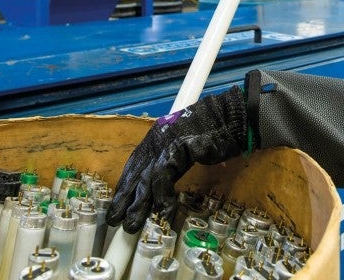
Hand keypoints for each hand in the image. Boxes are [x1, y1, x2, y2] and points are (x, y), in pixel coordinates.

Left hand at [106, 86, 246, 232]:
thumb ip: (173, 162)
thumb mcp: (184, 148)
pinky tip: (164, 212)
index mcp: (157, 135)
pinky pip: (165, 177)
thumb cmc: (211, 134)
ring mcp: (167, 142)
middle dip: (124, 197)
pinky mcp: (179, 148)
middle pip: (136, 171)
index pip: (135, 162)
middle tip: (114, 218)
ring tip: (132, 224)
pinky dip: (163, 197)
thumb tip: (163, 186)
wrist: (229, 119)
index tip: (118, 201)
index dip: (125, 183)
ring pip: (146, 177)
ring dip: (139, 204)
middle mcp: (158, 137)